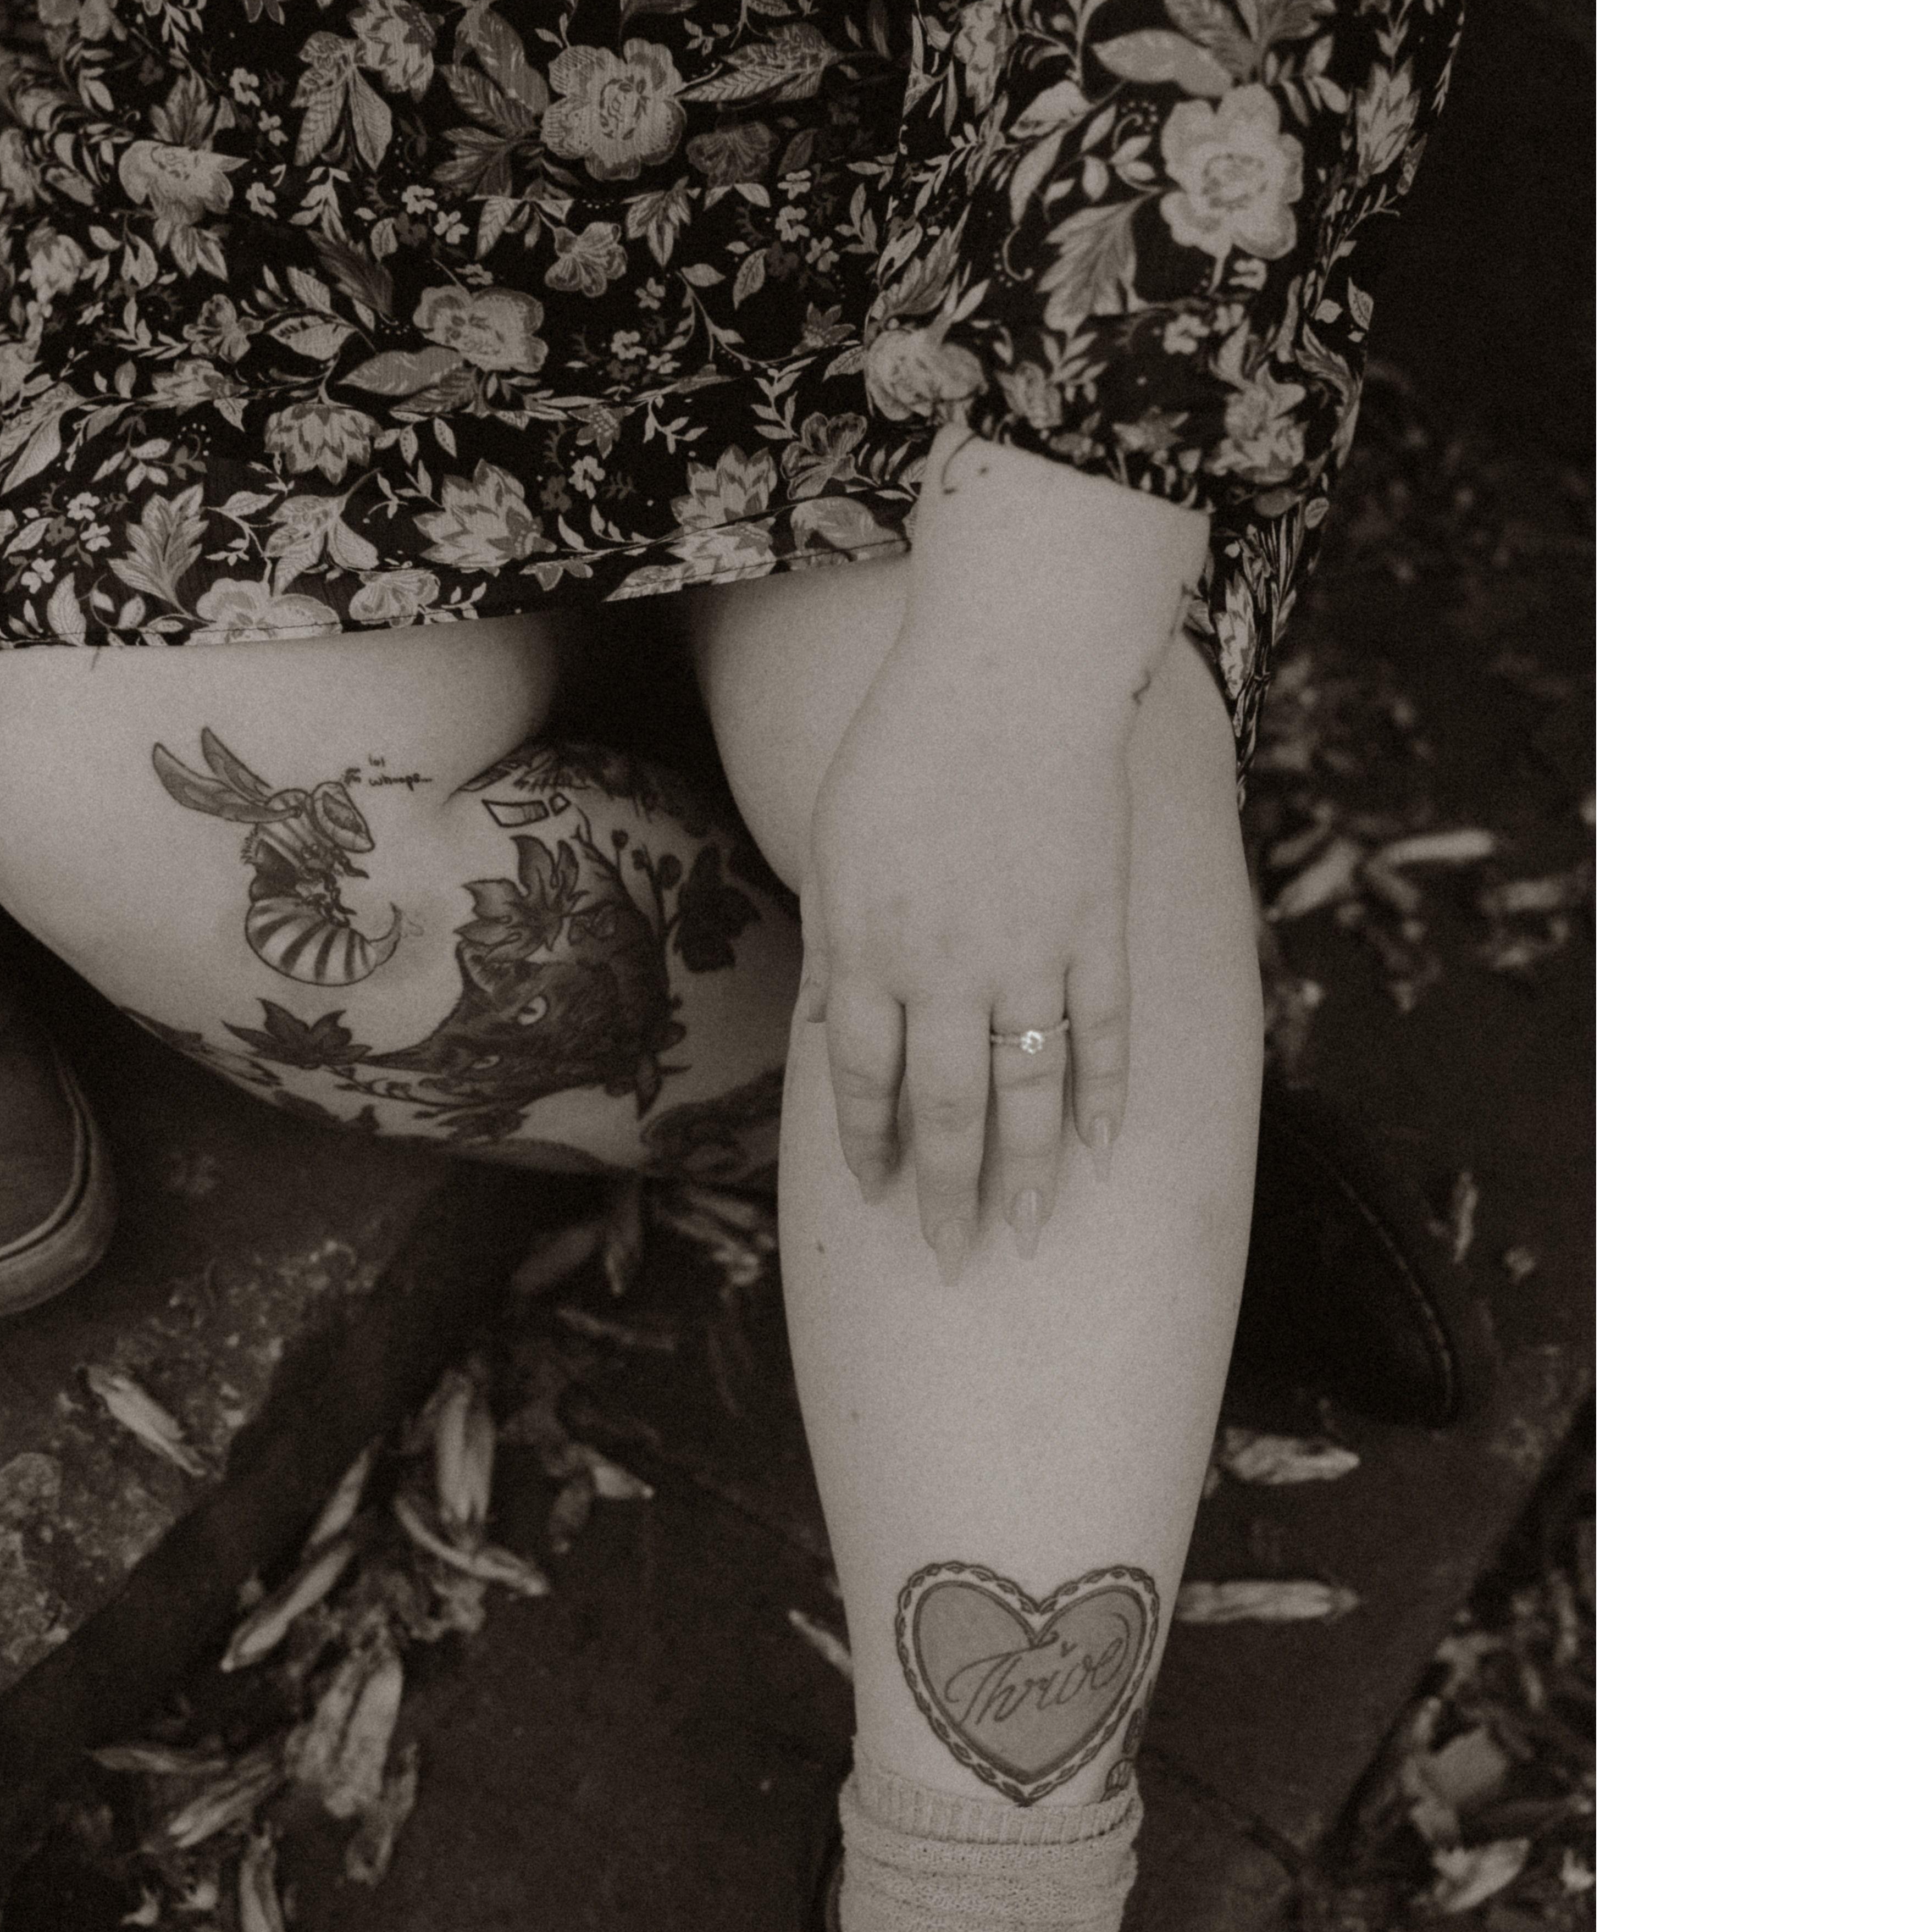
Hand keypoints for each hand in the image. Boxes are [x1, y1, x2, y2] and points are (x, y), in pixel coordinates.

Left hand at [796, 432, 1204, 1277]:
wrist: (1009, 671)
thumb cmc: (907, 747)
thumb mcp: (835, 847)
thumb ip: (835, 948)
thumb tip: (824, 1033)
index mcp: (872, 948)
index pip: (865, 1080)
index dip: (867, 1145)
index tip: (871, 1195)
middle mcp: (948, 969)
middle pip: (946, 1110)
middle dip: (946, 1194)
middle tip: (950, 1260)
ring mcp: (1032, 954)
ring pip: (1030, 1093)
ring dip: (1030, 1174)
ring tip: (1030, 1237)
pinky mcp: (1099, 927)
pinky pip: (1105, 1034)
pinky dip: (1107, 1096)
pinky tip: (1107, 1152)